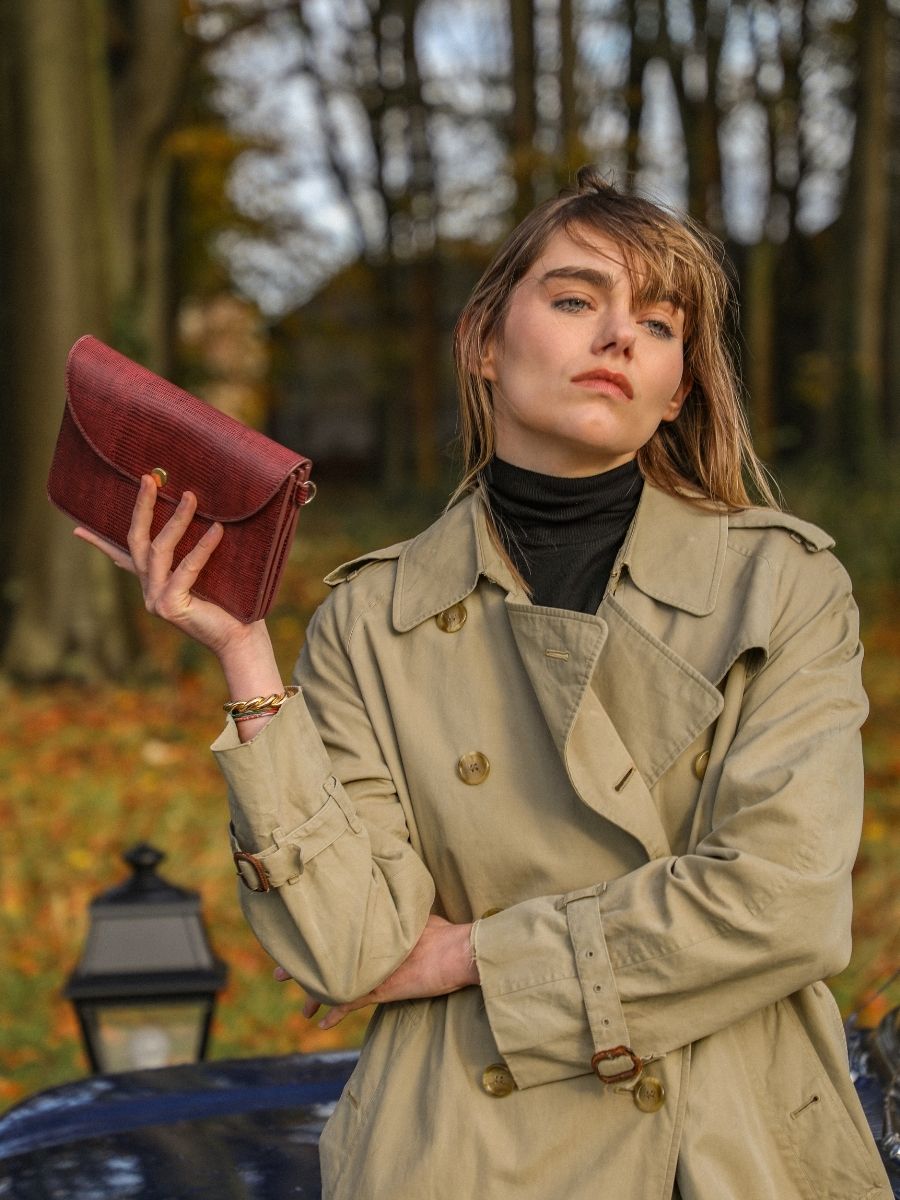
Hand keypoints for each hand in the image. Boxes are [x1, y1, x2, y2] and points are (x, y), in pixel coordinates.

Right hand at [74, 474, 256, 658]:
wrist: (241, 642)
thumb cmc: (232, 606)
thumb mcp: (212, 575)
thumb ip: (200, 555)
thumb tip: (215, 521)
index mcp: (155, 583)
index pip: (123, 557)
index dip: (99, 543)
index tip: (76, 529)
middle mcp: (150, 591)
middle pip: (137, 542)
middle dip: (142, 509)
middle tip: (148, 479)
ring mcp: (156, 600)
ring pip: (159, 551)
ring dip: (176, 521)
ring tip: (191, 497)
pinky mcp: (171, 606)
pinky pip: (186, 568)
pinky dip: (202, 547)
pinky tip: (217, 530)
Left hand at [274, 915, 479, 1028]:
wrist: (462, 951)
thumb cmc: (448, 934)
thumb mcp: (420, 916)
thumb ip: (402, 916)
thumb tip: (397, 908)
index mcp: (376, 925)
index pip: (337, 931)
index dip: (315, 937)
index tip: (296, 941)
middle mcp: (369, 946)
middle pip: (326, 953)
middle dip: (300, 964)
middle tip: (278, 972)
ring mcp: (373, 967)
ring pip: (334, 981)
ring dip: (313, 992)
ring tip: (299, 1006)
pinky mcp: (382, 988)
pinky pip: (351, 1003)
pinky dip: (335, 1013)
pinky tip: (322, 1023)